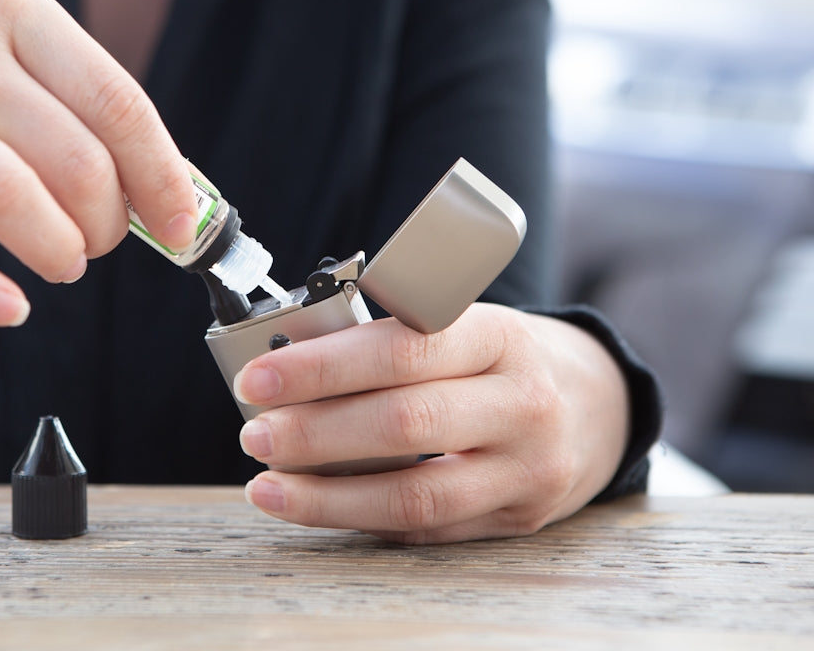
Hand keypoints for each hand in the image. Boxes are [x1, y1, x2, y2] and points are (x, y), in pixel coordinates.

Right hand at [0, 0, 196, 333]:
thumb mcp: (5, 52)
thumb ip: (81, 109)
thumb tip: (177, 194)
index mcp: (10, 8)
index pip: (116, 103)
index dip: (160, 178)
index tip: (182, 228)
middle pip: (70, 157)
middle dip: (105, 223)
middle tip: (98, 244)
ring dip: (54, 246)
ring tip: (64, 265)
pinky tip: (6, 306)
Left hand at [233, 303, 629, 543]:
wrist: (599, 403)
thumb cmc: (503, 355)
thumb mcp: (464, 323)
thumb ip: (392, 341)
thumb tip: (287, 366)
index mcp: (499, 336)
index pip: (401, 351)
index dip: (322, 368)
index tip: (257, 378)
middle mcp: (522, 403)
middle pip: (404, 424)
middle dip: (314, 433)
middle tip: (255, 434)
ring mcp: (527, 470)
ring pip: (415, 495)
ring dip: (328, 497)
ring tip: (268, 486)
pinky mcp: (519, 519)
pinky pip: (428, 531)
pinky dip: (364, 520)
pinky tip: (318, 509)